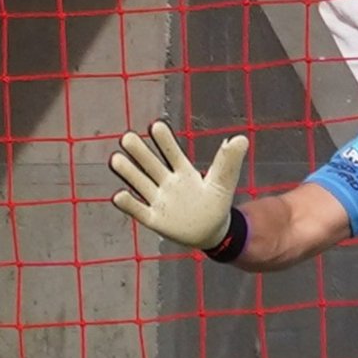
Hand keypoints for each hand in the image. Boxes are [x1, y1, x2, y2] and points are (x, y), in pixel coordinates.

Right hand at [109, 120, 248, 249]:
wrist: (211, 232)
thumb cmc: (215, 204)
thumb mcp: (223, 183)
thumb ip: (229, 162)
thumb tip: (241, 138)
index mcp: (184, 172)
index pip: (172, 153)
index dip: (165, 141)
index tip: (156, 125)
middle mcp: (167, 183)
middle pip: (151, 165)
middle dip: (140, 153)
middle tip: (127, 137)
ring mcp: (159, 200)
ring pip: (141, 184)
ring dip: (129, 173)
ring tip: (116, 159)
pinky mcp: (154, 219)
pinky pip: (139, 210)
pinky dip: (129, 204)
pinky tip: (119, 195)